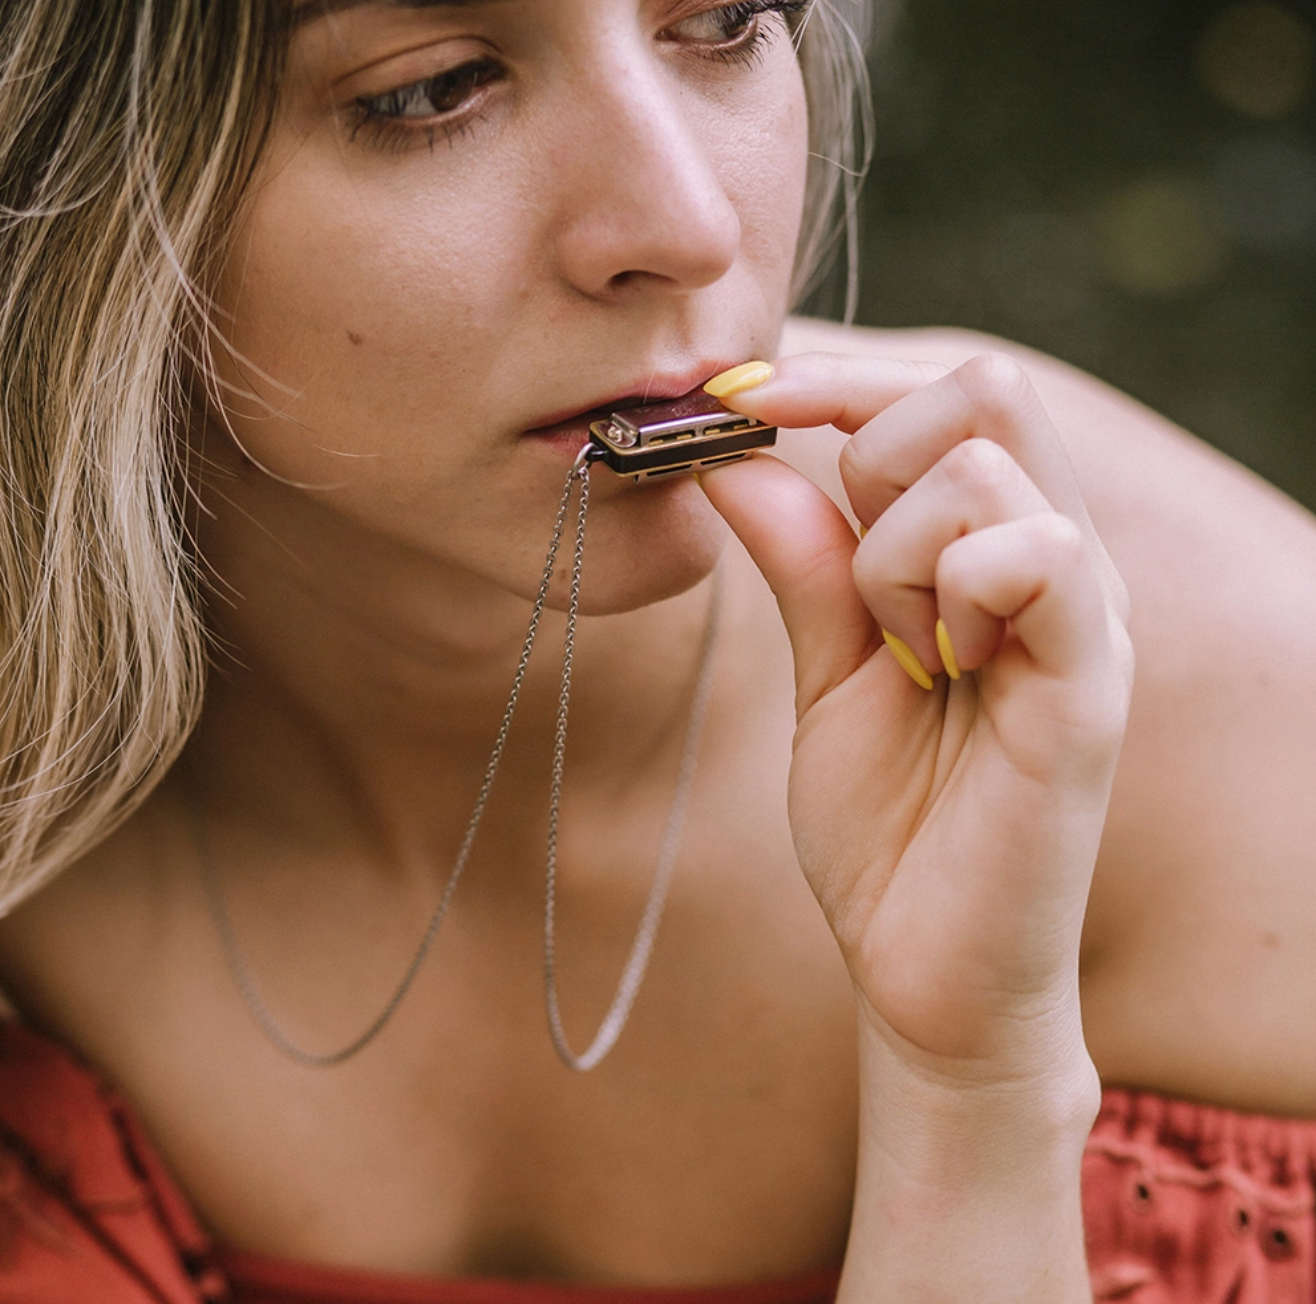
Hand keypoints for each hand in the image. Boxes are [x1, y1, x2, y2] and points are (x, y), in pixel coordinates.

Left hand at [700, 352, 1132, 1089]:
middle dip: (870, 455)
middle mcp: (1061, 558)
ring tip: (898, 654)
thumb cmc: (887, 822)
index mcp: (1004, 545)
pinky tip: (937, 670)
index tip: (738, 402)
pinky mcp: (1089, 688)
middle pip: (983, 388)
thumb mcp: (823, 670)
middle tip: (852, 579)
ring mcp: (1084, 617)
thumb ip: (798, 561)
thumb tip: (733, 457)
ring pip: (982, 466)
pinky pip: (1036, 554)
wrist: (926, 967)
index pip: (949, 388)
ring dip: (891, 552)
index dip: (837, 380)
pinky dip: (946, 590)